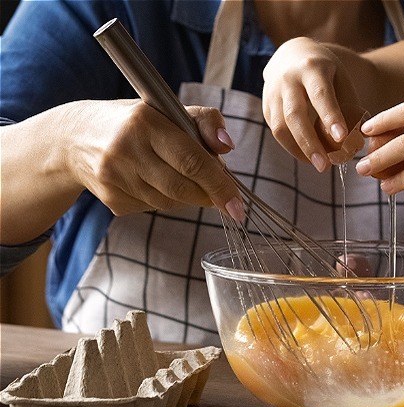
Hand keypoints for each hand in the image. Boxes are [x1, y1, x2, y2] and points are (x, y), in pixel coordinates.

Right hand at [62, 99, 242, 218]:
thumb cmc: (135, 122)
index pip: (192, 161)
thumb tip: (227, 147)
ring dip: (187, 195)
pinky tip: (154, 181)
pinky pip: (153, 208)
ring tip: (181, 175)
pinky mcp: (111, 199)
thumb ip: (205, 122)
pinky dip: (165, 199)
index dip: (219, 186)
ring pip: (170, 201)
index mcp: (145, 123)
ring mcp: (115, 178)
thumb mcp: (168, 109)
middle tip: (221, 194)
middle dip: (208, 194)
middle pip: (183, 187)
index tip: (238, 205)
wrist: (74, 139)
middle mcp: (125, 150)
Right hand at [262, 37, 365, 171]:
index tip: (341, 138)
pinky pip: (277, 132)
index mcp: (312, 68)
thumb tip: (357, 140)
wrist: (291, 54)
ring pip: (280, 127)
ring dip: (299, 150)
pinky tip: (309, 156)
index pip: (320, 94)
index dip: (330, 116)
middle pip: (295, 114)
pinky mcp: (266, 107)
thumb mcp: (341, 78)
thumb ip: (348, 105)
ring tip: (319, 165)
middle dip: (310, 143)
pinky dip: (293, 147)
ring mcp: (272, 93)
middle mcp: (288, 79)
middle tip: (325, 166)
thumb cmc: (324, 71)